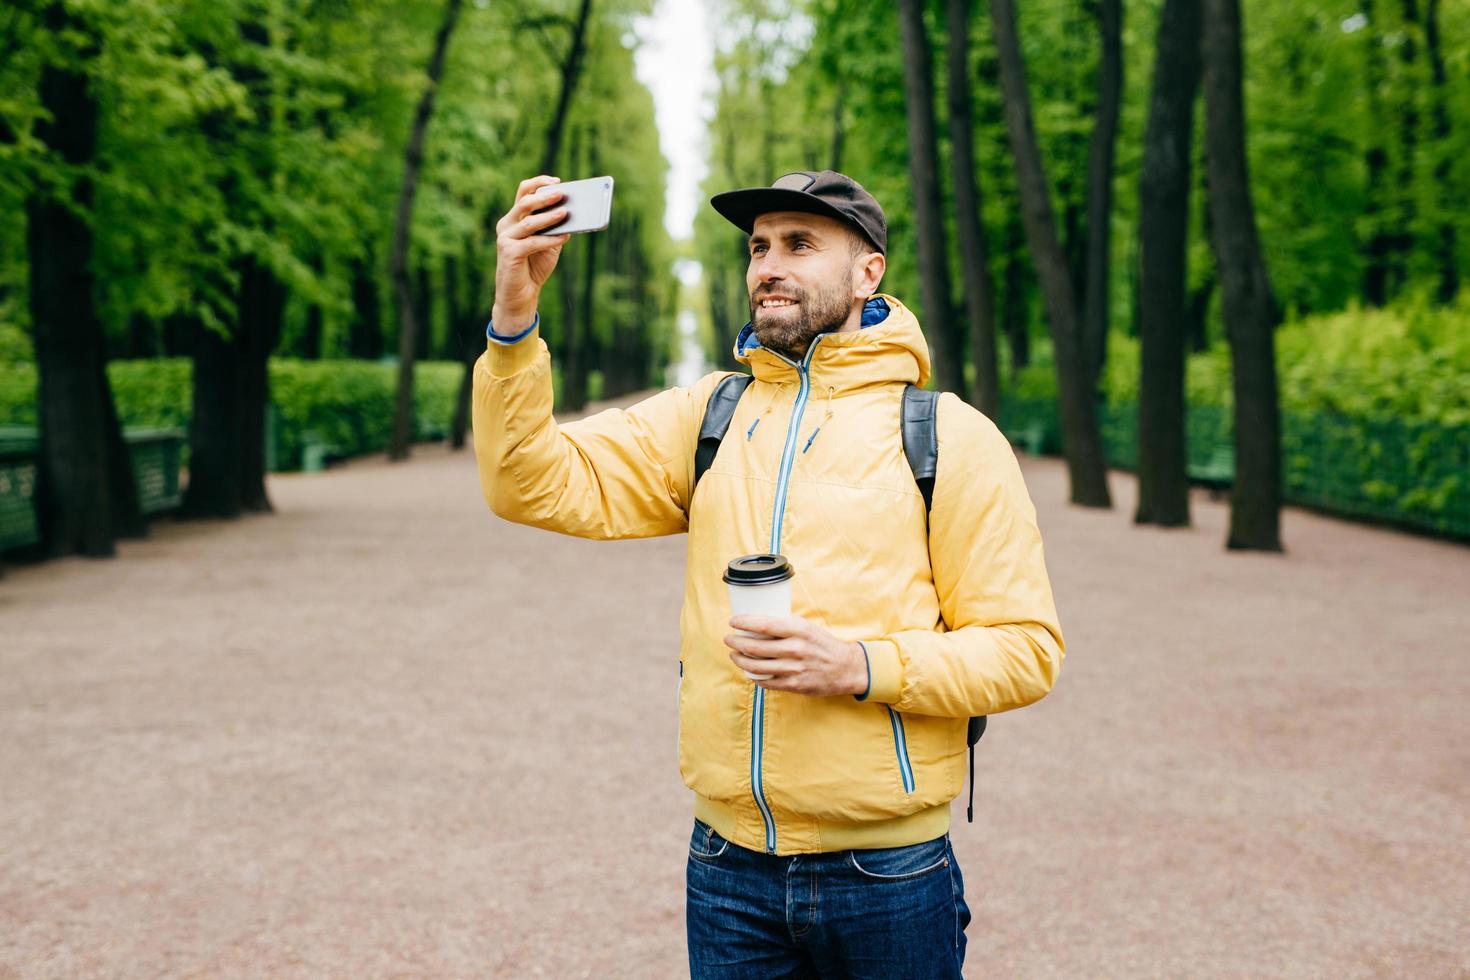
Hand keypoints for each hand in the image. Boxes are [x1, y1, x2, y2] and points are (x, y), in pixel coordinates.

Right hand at [492, 175, 571, 330]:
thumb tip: (572, 213)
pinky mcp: (508, 252)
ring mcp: (505, 238)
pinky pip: (533, 242)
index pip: (523, 192)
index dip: (538, 183)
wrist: (521, 295)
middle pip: (524, 203)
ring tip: (566, 213)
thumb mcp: (548, 244)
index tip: (557, 181)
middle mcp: (507, 225)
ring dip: (549, 217)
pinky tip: (564, 237)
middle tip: (562, 193)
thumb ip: (555, 228)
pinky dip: (550, 239)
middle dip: (544, 197)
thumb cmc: (534, 267)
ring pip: (529, 222)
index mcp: (515, 218)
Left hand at [724, 614, 868, 696]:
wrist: (845, 668)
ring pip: (757, 666)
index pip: (764, 625)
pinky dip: (754, 677)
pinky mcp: (794, 684)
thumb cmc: (823, 644)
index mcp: (798, 630)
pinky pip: (766, 681)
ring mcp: (794, 668)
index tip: (733, 621)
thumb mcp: (807, 627)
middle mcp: (795, 648)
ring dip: (740, 661)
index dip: (744, 623)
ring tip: (734, 655)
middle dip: (737, 643)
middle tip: (729, 639)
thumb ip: (786, 624)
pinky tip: (749, 671)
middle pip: (756, 647)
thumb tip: (760, 619)